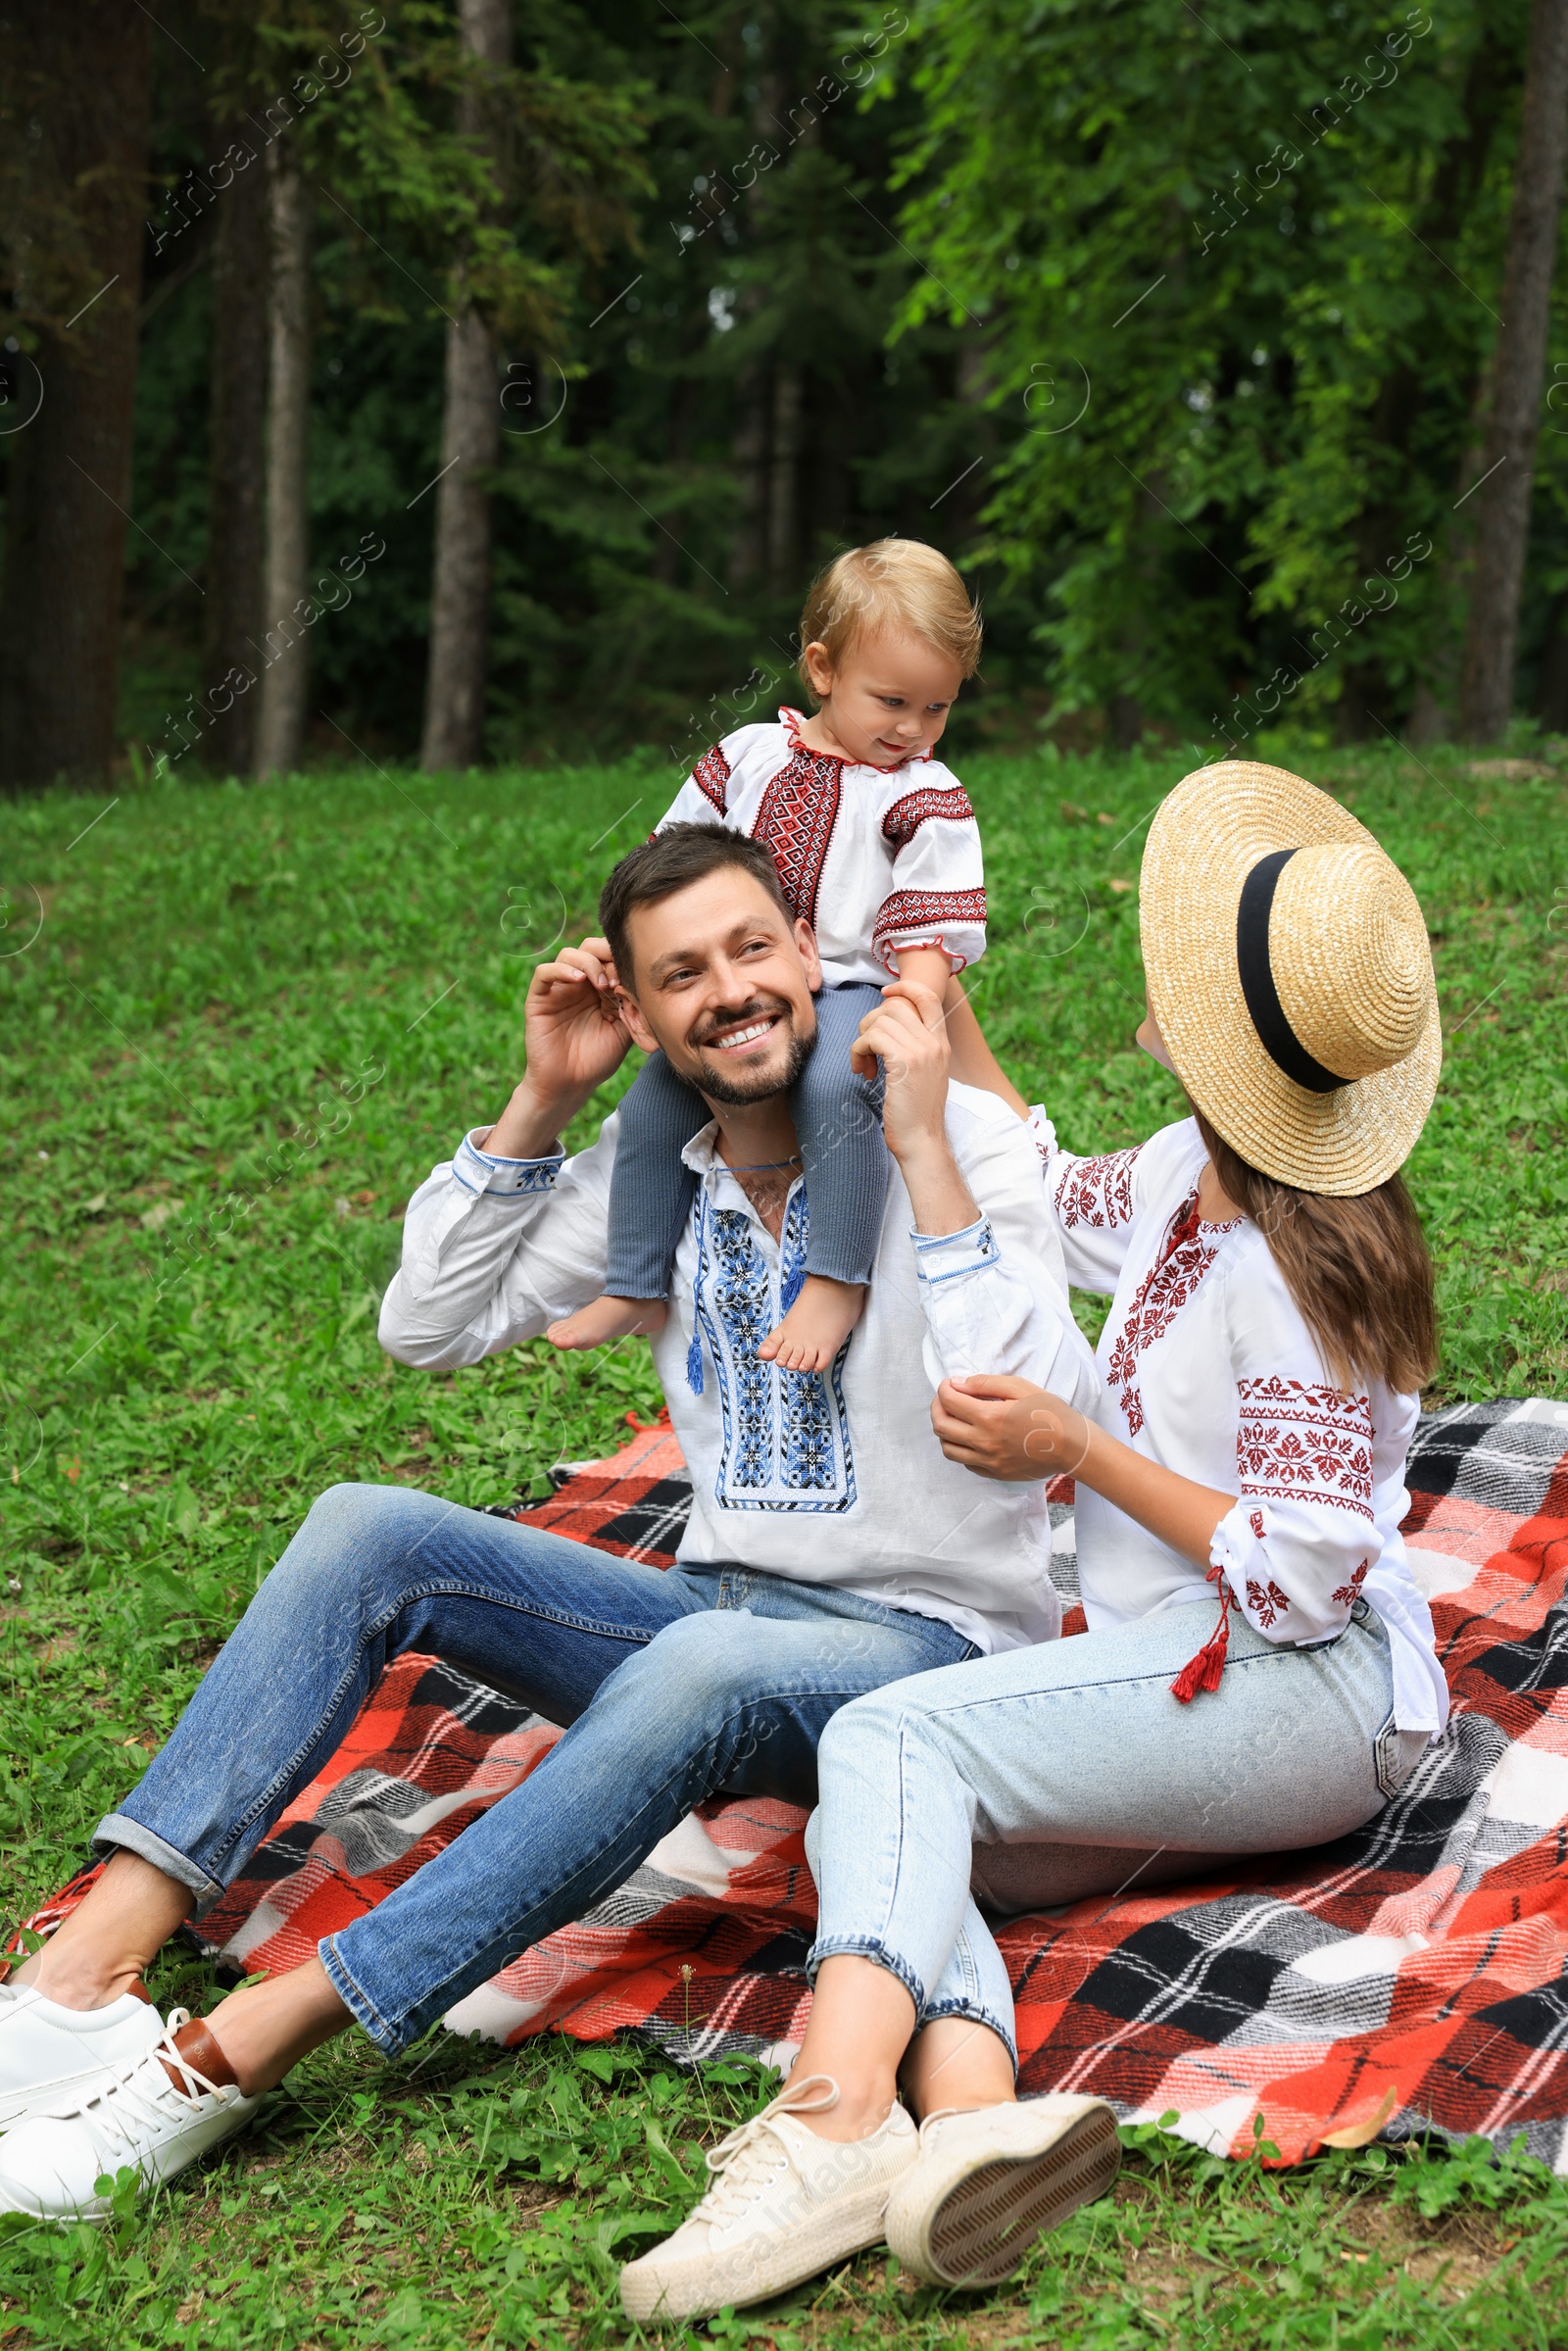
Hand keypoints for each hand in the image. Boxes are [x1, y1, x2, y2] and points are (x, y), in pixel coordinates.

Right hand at [484, 938, 633, 1155]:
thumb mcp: (625, 1030)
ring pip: (569, 954)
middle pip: (590, 947)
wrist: (570, 1085)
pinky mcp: (539, 999)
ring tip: (602, 986)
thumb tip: (646, 981)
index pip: (609, 956)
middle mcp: (578, 984)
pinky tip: (578, 981)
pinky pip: (544, 972)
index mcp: (600, 988)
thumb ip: (633, 1003)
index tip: (633, 978)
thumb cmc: (597, 1060)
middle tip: (618, 978)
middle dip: (607, 955)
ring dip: (589, 964)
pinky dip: (561, 970)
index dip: (621, 960)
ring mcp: (558, 989)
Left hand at [851, 979, 949, 1155]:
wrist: (922, 1141)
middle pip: (895, 1006)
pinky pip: (871, 1039)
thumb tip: (887, 1026)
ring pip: (879, 1022)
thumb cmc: (916, 1112)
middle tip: (866, 1048)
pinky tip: (862, 1072)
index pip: (928, 997)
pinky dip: (858, 1052)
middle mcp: (935, 1043)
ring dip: (861, 1042)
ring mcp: (922, 1052)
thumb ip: (915, 1048)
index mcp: (941, 1043)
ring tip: (863, 1065)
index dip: (905, 987)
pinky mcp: (904, 1064)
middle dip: (871, 1022)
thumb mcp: (924, 1074)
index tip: (885, 994)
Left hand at [931, 1373, 1091, 1482]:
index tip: (949, 1383)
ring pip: (947, 1448)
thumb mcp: (1020, 1387)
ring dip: (944, 1431)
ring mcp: (988, 1461)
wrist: (1071, 1447)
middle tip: (946, 1398)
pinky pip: (965, 1462)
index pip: (949, 1401)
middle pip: (940, 1426)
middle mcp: (983, 1442)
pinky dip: (960, 1448)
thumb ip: (985, 1383)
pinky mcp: (994, 1473)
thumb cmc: (1049, 1413)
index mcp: (989, 1417)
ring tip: (954, 1419)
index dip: (943, 1388)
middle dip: (937, 1407)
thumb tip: (958, 1384)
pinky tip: (971, 1437)